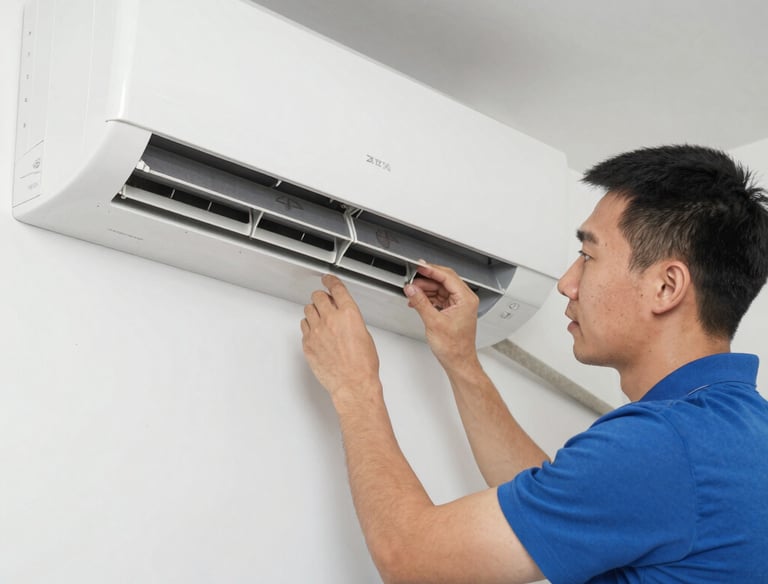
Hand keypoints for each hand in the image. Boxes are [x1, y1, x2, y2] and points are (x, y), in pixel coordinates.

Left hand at [301, 274, 381, 405]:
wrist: (353, 384)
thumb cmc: (363, 365)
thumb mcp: (364, 334)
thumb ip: (351, 320)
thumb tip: (344, 316)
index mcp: (349, 314)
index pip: (336, 288)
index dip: (330, 281)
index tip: (327, 279)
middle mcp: (331, 319)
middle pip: (318, 297)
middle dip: (321, 298)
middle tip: (324, 302)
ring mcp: (316, 331)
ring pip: (308, 310)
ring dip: (314, 312)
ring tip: (321, 321)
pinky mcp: (307, 343)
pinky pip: (304, 327)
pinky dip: (309, 327)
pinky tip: (317, 335)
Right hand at [404, 262, 479, 369]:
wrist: (458, 362)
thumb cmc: (454, 347)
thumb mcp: (433, 322)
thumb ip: (421, 302)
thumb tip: (412, 289)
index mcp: (466, 299)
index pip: (447, 277)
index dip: (431, 270)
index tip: (419, 266)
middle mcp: (465, 300)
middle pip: (444, 280)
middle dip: (427, 279)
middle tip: (412, 278)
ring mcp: (459, 305)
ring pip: (441, 289)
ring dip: (426, 289)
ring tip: (412, 291)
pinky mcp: (453, 311)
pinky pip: (440, 298)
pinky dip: (428, 298)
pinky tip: (418, 300)